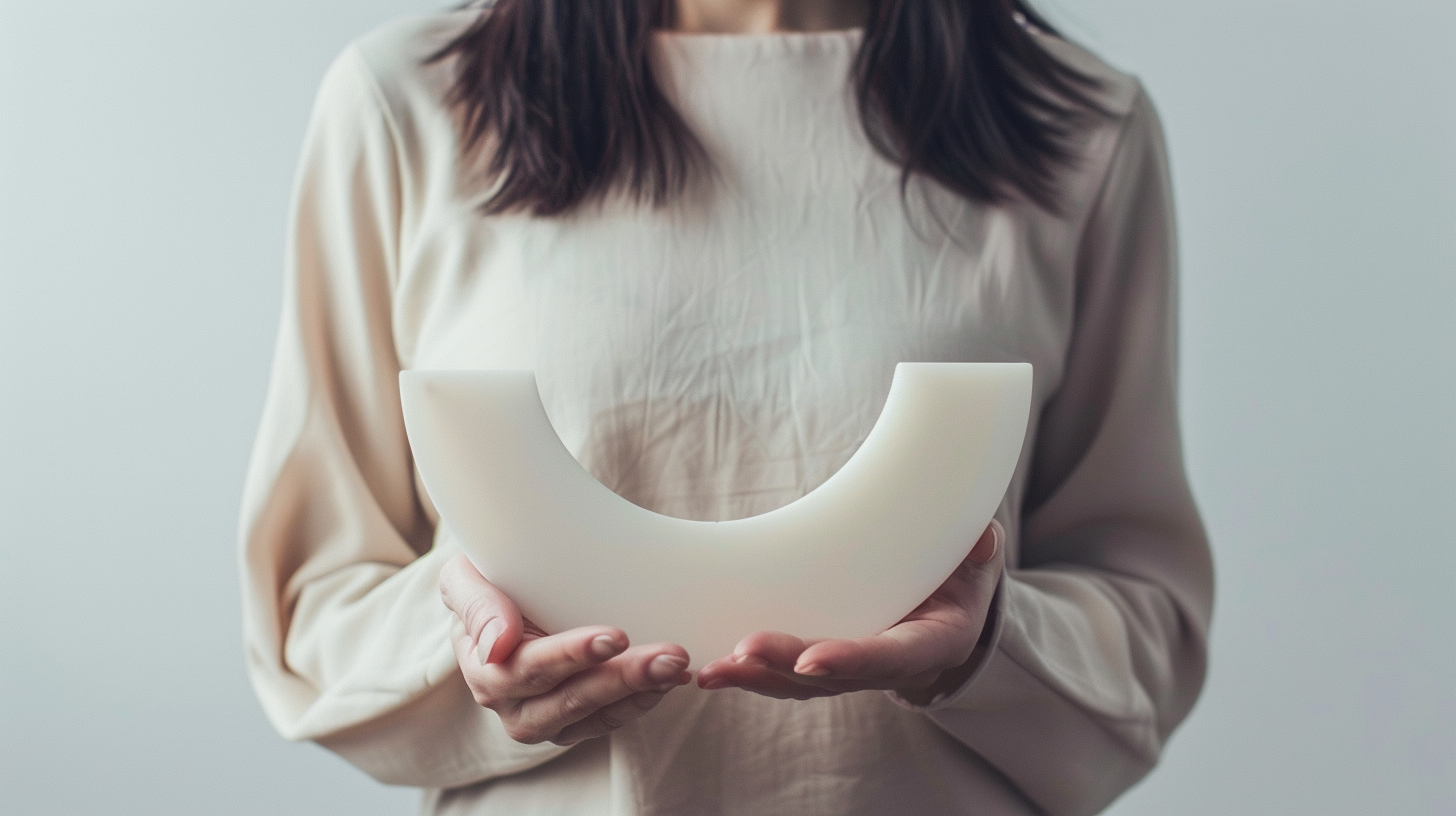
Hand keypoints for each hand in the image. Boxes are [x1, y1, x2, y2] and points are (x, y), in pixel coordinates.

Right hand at [439, 554, 691, 745]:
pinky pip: (611, 719)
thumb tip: (497, 647)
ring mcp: (546, 716)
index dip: (571, 656)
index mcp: (484, 668)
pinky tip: (673, 677)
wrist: (502, 589)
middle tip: (668, 656)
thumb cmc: (486, 577)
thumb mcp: (465, 578)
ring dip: (640, 692)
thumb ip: (477, 607)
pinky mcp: (575, 720)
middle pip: (569, 700)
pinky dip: (644, 699)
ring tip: (676, 665)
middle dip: (621, 679)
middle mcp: (511, 703)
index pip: (528, 669)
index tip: (615, 637)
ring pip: (596, 714)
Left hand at [695, 521, 1004, 704]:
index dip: (853, 660)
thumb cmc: (963, 569)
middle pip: (831, 677)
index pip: (889, 658)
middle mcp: (889, 666)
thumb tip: (981, 541)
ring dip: (754, 677)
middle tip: (740, 653)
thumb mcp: (978, 560)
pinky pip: (785, 672)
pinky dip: (748, 672)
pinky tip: (708, 670)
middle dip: (783, 667)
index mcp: (931, 643)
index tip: (814, 660)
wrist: (953, 597)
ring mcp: (854, 667)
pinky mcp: (825, 660)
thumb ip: (978, 551)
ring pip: (799, 682)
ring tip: (709, 672)